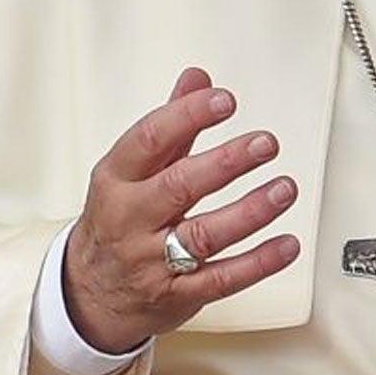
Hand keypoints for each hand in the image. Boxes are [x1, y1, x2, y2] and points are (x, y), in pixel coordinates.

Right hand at [64, 67, 300, 353]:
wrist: (89, 296)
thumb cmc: (117, 221)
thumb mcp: (130, 171)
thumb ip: (171, 124)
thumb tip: (197, 78)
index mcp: (117, 179)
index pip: (150, 139)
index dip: (187, 116)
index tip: (224, 100)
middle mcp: (132, 218)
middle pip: (179, 187)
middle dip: (226, 162)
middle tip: (265, 143)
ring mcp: (153, 260)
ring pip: (205, 235)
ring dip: (250, 211)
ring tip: (285, 189)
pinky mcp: (178, 296)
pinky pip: (222, 279)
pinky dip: (259, 263)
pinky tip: (287, 245)